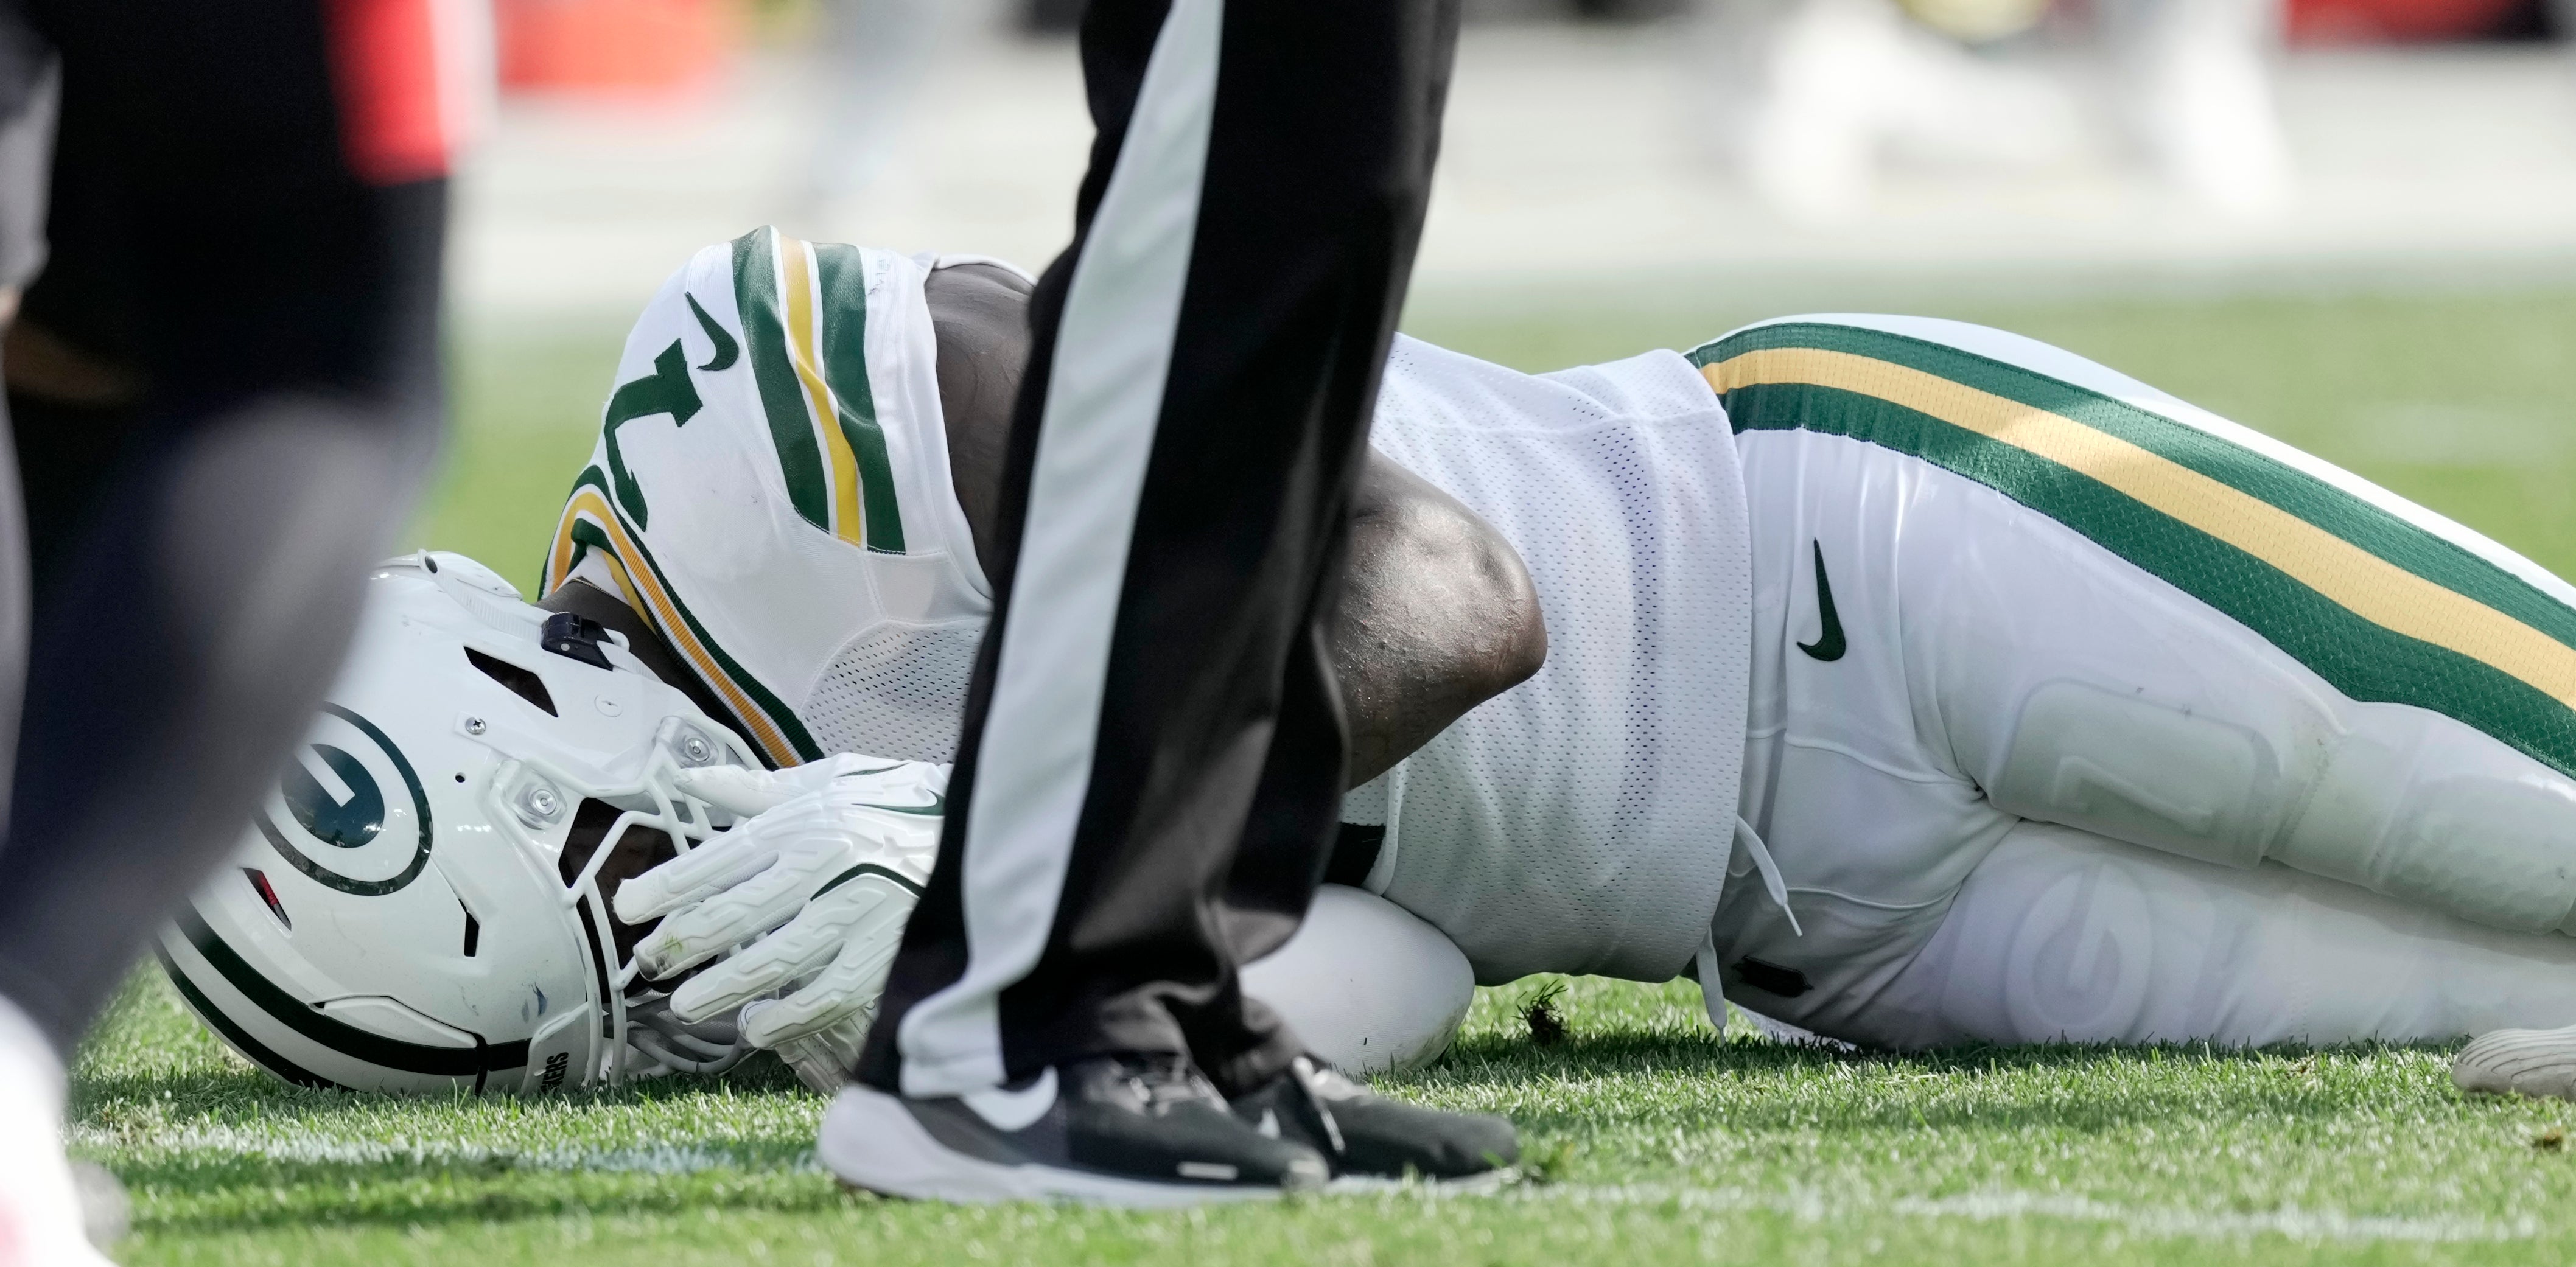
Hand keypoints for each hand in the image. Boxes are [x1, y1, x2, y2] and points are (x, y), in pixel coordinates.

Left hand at [611, 753, 944, 1091]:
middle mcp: (826, 865)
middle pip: (737, 913)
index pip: (719, 859)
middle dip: (682, 943)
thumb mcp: (829, 780)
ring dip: (722, 986)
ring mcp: (858, 911)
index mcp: (806, 822)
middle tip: (647, 964)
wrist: (982, 828)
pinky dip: (788, 1014)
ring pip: (774, 959)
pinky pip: (827, 993)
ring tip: (685, 1004)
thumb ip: (756, 788)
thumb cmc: (896, 803)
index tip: (628, 908)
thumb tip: (691, 778)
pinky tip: (757, 1026)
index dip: (667, 887)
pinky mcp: (887, 950)